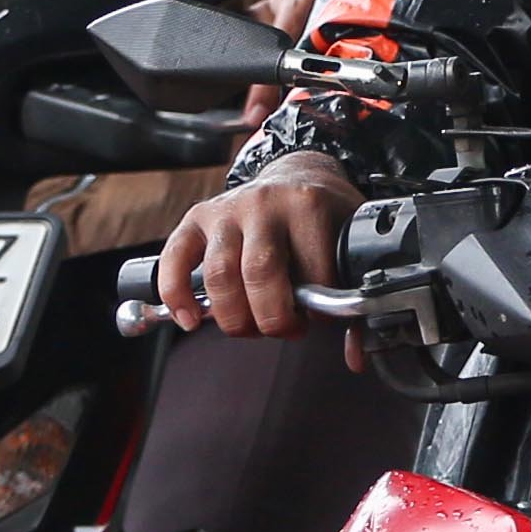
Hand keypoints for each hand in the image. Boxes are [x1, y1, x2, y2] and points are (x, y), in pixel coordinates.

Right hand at [157, 155, 354, 336]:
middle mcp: (265, 204)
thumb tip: (356, 358)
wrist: (296, 174)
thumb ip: (352, 296)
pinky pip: (174, 259)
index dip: (315, 310)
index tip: (315, 318)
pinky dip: (175, 294)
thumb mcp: (348, 241)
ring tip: (249, 326)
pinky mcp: (197, 218)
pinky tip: (190, 318)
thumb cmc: (321, 214)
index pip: (313, 273)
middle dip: (271, 318)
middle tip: (282, 328)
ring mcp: (227, 210)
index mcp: (308, 206)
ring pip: (219, 274)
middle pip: (259, 274)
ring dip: (233, 315)